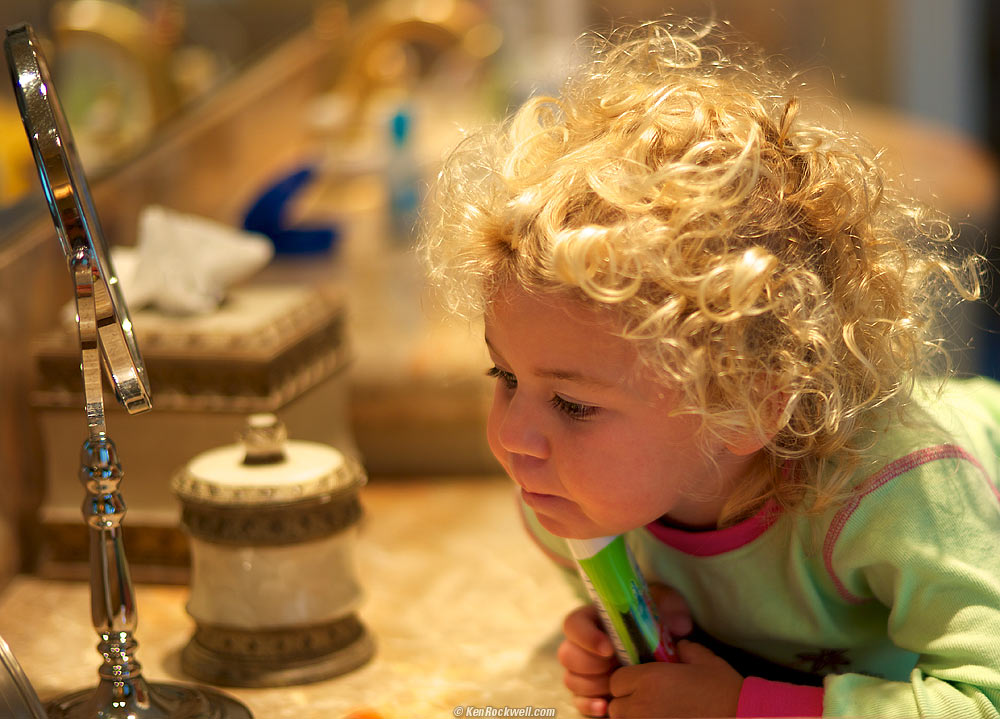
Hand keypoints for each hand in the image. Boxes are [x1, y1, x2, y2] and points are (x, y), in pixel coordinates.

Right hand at [558, 584, 693, 716]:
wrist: (659, 645)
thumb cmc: (656, 620)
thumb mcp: (665, 605)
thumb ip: (670, 607)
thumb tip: (679, 625)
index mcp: (594, 618)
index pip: (573, 624)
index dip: (586, 637)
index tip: (609, 649)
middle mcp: (583, 644)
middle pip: (567, 654)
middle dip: (590, 664)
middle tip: (615, 666)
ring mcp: (584, 669)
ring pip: (571, 679)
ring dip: (593, 685)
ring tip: (616, 685)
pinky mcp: (589, 690)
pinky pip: (578, 701)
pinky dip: (589, 705)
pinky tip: (605, 706)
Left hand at [607, 640, 743, 717]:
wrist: (742, 717)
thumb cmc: (724, 690)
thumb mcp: (705, 661)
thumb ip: (686, 649)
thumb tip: (679, 646)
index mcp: (649, 679)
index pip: (616, 681)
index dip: (626, 683)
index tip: (640, 685)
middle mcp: (642, 705)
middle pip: (616, 706)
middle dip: (627, 704)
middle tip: (648, 703)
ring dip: (634, 718)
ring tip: (656, 714)